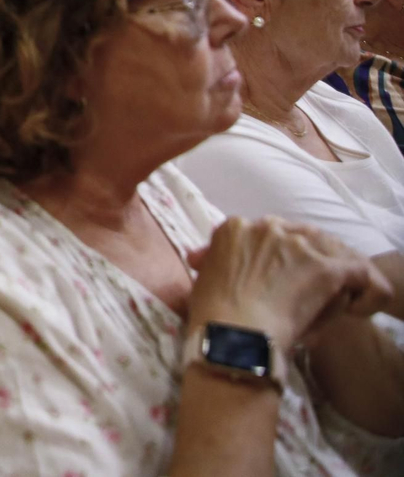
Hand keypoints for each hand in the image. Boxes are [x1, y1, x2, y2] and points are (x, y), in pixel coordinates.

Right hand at [188, 217, 391, 345]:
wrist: (231, 336)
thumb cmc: (211, 315)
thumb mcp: (203, 279)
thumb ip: (213, 262)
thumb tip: (202, 258)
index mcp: (234, 228)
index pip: (268, 233)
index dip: (275, 256)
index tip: (276, 277)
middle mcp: (266, 227)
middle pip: (301, 236)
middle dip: (306, 260)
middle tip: (306, 287)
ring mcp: (297, 245)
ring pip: (332, 250)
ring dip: (334, 272)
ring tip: (334, 297)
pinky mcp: (324, 268)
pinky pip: (358, 272)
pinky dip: (363, 289)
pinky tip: (356, 306)